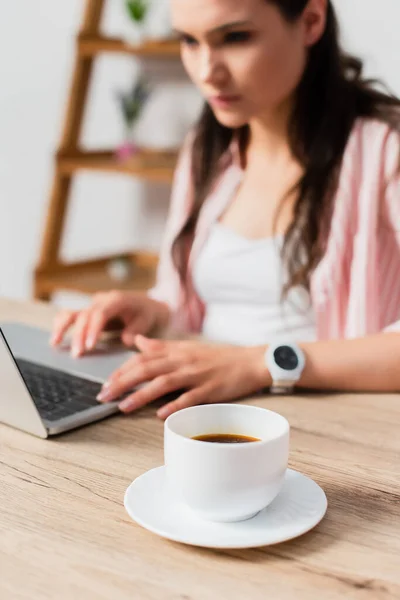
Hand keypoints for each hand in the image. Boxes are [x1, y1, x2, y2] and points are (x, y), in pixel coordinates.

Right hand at [50, 291, 169, 356]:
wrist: (148, 304)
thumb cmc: (147, 313)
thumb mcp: (147, 319)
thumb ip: (136, 330)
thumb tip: (126, 340)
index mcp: (116, 300)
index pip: (100, 313)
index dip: (93, 329)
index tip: (90, 345)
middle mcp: (101, 301)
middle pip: (84, 315)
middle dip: (79, 335)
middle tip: (78, 354)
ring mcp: (93, 306)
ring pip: (73, 312)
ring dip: (63, 328)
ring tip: (55, 343)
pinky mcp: (88, 313)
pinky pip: (71, 315)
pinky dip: (61, 325)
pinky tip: (56, 338)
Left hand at [97, 336, 269, 418]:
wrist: (249, 361)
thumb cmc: (218, 357)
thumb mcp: (187, 347)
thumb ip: (161, 346)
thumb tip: (138, 342)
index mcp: (176, 351)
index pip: (142, 358)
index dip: (122, 370)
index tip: (106, 383)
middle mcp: (183, 361)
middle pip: (147, 369)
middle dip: (122, 382)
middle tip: (103, 396)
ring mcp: (196, 375)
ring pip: (163, 383)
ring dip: (141, 395)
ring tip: (123, 406)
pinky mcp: (210, 389)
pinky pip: (190, 398)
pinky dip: (174, 406)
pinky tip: (160, 415)